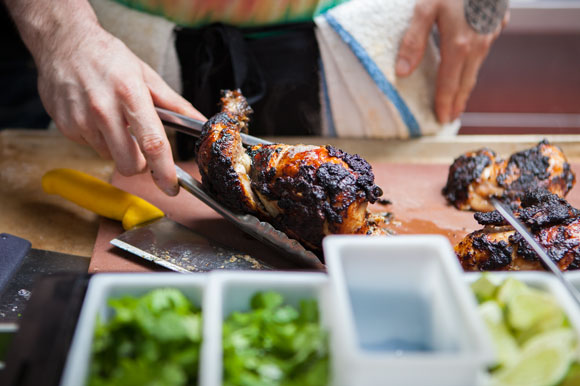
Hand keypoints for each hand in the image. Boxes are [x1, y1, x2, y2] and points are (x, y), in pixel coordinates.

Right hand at [36, 20, 204, 195]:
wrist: (63, 41)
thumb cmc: (108, 57)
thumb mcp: (146, 75)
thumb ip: (175, 104)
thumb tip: (200, 122)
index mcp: (130, 94)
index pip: (152, 143)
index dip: (164, 170)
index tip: (171, 187)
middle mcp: (103, 109)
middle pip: (129, 163)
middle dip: (140, 165)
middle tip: (142, 147)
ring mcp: (81, 119)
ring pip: (109, 156)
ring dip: (117, 146)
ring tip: (113, 117)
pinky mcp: (65, 125)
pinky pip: (91, 145)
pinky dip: (98, 137)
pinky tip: (95, 114)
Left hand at [395, 0, 508, 122]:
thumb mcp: (425, 8)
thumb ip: (413, 41)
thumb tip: (402, 73)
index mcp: (459, 46)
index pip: (448, 84)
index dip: (443, 103)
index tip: (441, 119)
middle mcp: (478, 45)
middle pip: (466, 82)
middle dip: (457, 102)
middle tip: (450, 118)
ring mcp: (490, 35)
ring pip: (476, 68)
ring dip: (466, 86)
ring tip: (458, 99)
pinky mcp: (497, 24)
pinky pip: (483, 53)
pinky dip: (474, 66)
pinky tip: (468, 68)